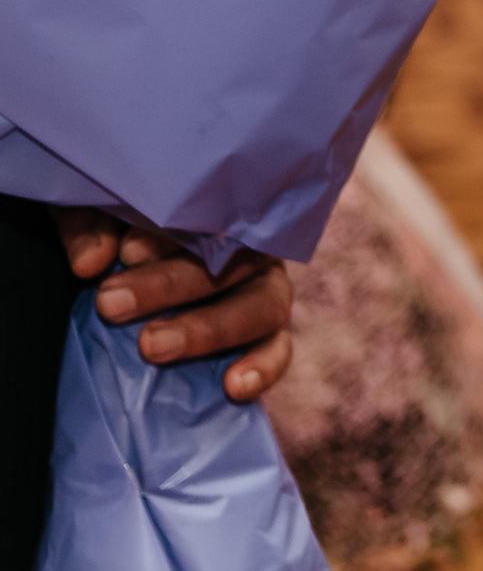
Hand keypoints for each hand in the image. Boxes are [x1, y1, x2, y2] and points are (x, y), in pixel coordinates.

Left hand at [57, 208, 293, 401]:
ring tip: (151, 345)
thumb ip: (90, 229)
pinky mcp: (266, 335)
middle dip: (170, 285)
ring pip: (261, 306)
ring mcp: (265, 292)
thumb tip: (90, 263)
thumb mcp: (96, 213)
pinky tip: (234, 386)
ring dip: (208, 328)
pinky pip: (278, 349)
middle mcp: (252, 249)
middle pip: (229, 264)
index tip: (126, 253)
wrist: (138, 277)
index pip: (207, 217)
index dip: (169, 238)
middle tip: (112, 303)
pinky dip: (263, 366)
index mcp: (219, 210)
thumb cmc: (122, 233)